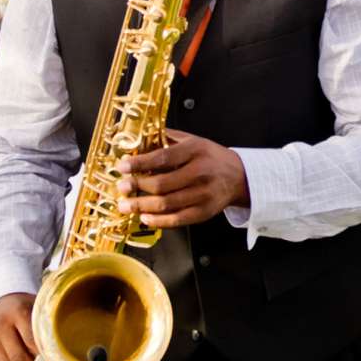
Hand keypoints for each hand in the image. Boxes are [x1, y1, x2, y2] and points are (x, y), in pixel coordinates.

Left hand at [119, 133, 249, 228]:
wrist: (239, 176)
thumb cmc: (210, 157)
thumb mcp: (193, 140)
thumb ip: (167, 140)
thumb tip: (137, 141)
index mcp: (195, 151)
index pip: (162, 158)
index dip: (139, 163)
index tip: (122, 166)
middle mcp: (200, 173)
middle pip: (162, 184)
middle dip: (137, 187)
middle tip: (121, 187)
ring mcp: (203, 194)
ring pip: (167, 204)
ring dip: (142, 206)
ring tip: (126, 205)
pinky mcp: (204, 212)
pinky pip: (177, 219)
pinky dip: (158, 220)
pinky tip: (145, 217)